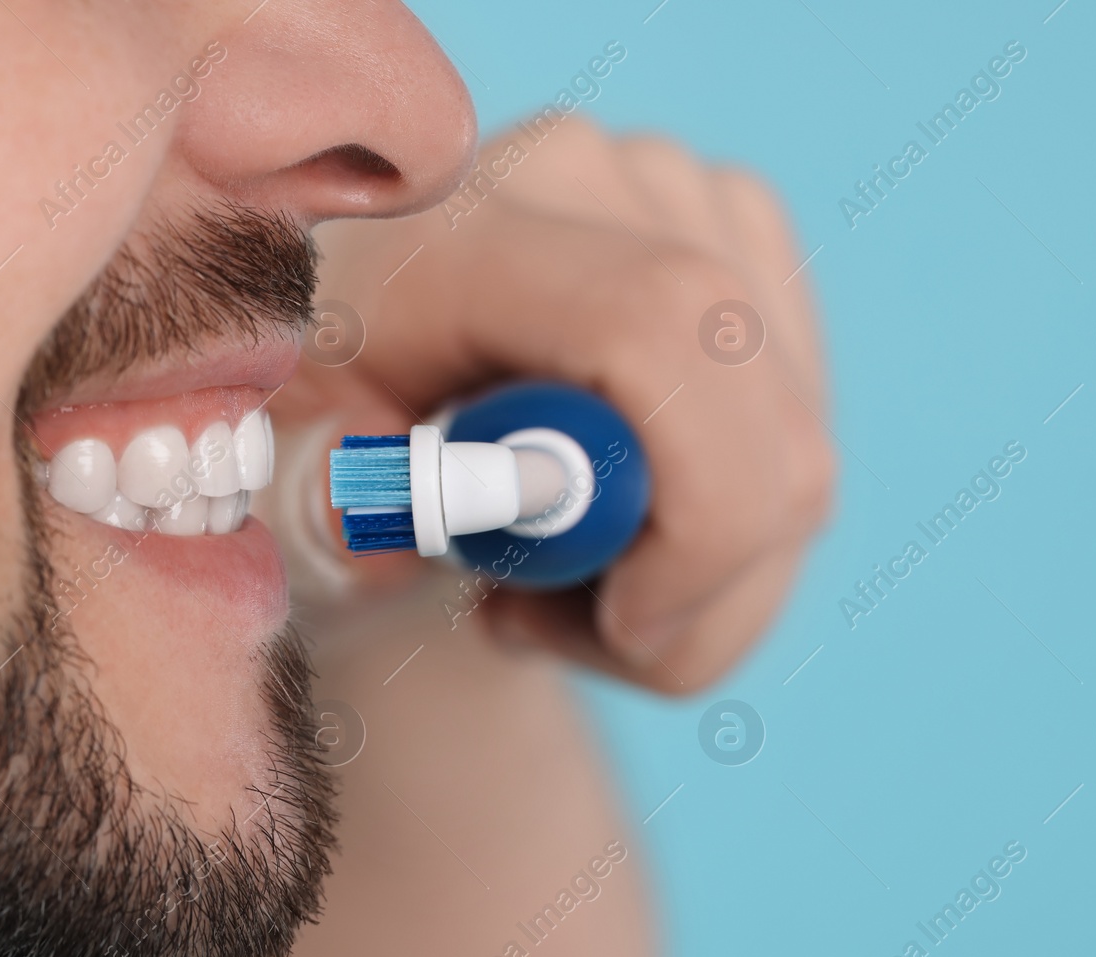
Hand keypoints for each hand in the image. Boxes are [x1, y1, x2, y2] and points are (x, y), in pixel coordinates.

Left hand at [292, 116, 832, 689]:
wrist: (375, 404)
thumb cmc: (328, 458)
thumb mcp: (291, 494)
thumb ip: (323, 509)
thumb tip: (374, 528)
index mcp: (459, 229)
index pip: (663, 326)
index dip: (696, 506)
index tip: (626, 623)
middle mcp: (589, 181)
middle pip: (760, 412)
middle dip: (708, 590)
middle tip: (593, 637)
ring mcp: (684, 199)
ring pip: (798, 453)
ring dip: (714, 586)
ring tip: (579, 584)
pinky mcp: (745, 241)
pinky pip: (805, 438)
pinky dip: (742, 542)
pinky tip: (634, 525)